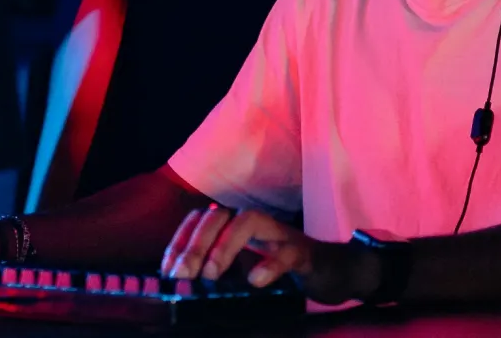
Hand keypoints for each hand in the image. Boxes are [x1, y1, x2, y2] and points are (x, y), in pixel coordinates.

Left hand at [159, 205, 379, 305]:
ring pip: (247, 223)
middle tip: (182, 274)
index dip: (179, 241)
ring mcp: (280, 233)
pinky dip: (270, 264)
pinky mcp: (304, 251)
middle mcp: (253, 222)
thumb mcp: (241, 268)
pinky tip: (256, 280)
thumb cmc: (280, 268)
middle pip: (217, 217)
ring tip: (211, 273)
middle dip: (194, 244)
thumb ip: (216, 270)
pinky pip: (286, 253)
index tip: (166, 269)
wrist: (333, 271)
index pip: (198, 221)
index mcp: (234, 224)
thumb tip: (182, 284)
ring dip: (225, 246)